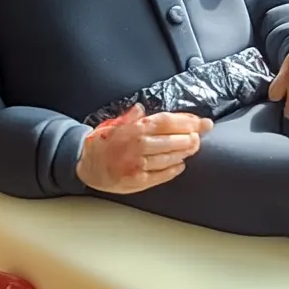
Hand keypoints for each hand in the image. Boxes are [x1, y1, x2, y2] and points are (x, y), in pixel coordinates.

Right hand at [77, 105, 212, 193]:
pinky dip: (173, 170)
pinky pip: (161, 174)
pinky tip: (180, 165)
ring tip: (192, 149)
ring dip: (184, 153)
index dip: (187, 122)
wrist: (87, 167)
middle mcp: (138, 145)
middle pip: (173, 140)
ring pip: (169, 157)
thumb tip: (140, 109)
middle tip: (199, 137)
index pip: (167, 122)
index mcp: (134, 129)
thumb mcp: (114, 125)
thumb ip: (130, 117)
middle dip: (190, 138)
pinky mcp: (138, 180)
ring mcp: (138, 164)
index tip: (201, 122)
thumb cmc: (103, 144)